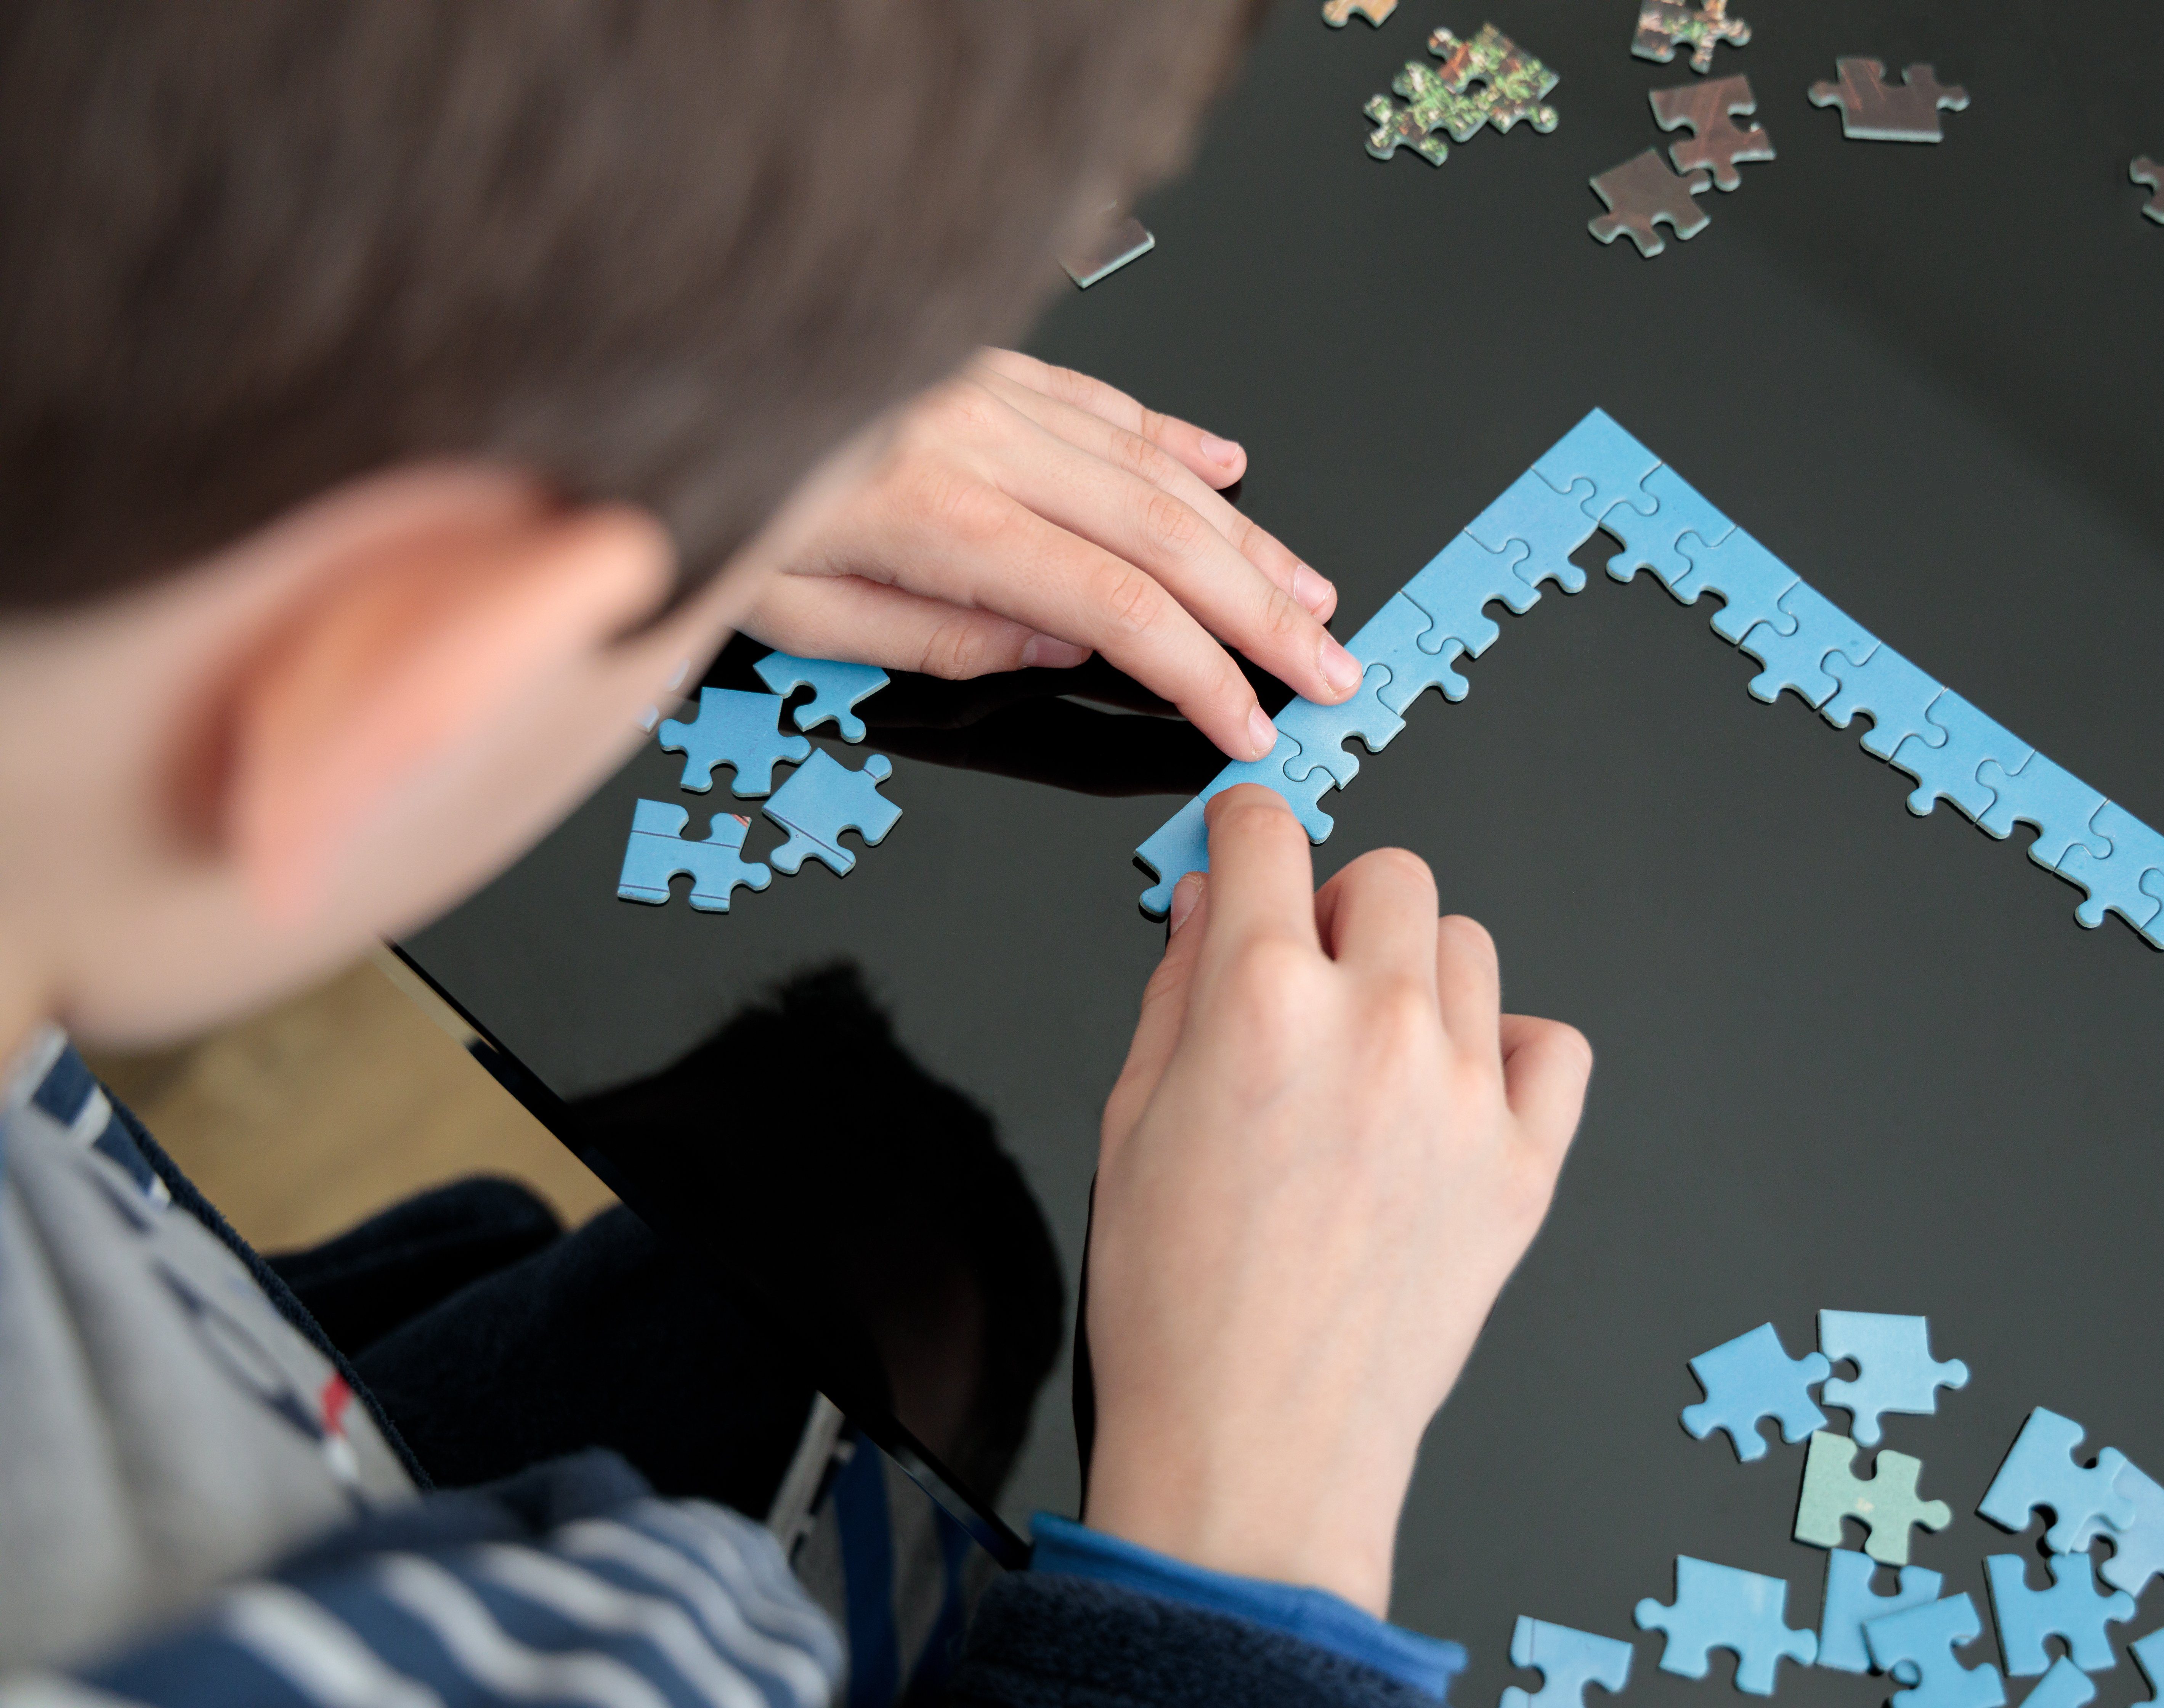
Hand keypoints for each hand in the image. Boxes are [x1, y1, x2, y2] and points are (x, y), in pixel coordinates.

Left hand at [742, 351, 1362, 761]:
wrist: (656, 362)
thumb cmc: (696, 497)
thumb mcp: (788, 610)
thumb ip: (932, 634)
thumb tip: (1059, 644)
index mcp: (934, 516)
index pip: (1113, 606)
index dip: (1198, 672)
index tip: (1250, 723)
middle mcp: (978, 440)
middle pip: (1162, 533)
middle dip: (1262, 609)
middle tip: (1332, 665)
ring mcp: (983, 389)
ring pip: (1150, 466)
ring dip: (1244, 533)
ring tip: (1310, 590)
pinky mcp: (974, 361)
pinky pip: (1098, 399)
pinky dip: (1172, 437)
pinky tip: (1229, 468)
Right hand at [1082, 787, 1592, 1614]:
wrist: (1254, 1449)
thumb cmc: (1179, 1304)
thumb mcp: (1131, 1119)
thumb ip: (1177, 988)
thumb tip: (1213, 899)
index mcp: (1260, 1000)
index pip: (1268, 836)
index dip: (1247, 832)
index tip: (1249, 846)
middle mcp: (1373, 1024)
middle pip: (1390, 878)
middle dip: (1338, 908)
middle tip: (1307, 976)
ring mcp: (1461, 1094)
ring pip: (1467, 949)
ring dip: (1415, 976)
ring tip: (1372, 1053)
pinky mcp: (1524, 1166)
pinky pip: (1552, 1046)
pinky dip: (1508, 1051)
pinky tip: (1453, 1094)